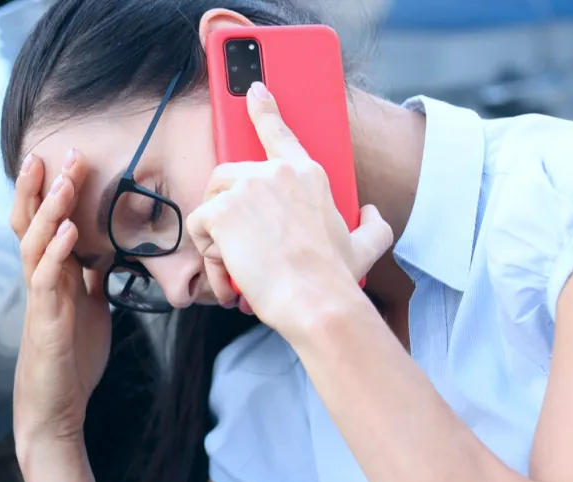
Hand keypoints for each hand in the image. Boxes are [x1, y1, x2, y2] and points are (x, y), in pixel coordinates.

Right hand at [9, 150, 112, 446]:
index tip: (63, 156)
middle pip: (30, 221)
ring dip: (49, 209)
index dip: (47, 188)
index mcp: (50, 273)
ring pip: (34, 242)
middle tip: (62, 152)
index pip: (42, 220)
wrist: (56, 405)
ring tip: (64, 180)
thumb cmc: (70, 358)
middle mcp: (39, 278)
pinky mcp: (45, 319)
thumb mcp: (89, 306)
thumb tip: (108, 249)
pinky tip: (68, 231)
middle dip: (43, 185)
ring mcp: (40, 297)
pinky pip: (46, 279)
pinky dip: (57, 252)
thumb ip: (92, 276)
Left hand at [184, 82, 392, 335]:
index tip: (254, 90)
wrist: (316, 299)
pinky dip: (207, 253)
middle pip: (227, 177)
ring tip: (238, 264)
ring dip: (216, 235)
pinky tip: (228, 271)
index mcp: (308, 174)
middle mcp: (276, 172)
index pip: (279, 132)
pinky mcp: (223, 209)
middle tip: (241, 248)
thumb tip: (373, 213)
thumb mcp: (366, 246)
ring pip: (210, 202)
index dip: (263, 109)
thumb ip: (373, 224)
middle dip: (225, 211)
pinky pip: (199, 226)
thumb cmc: (336, 277)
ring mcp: (248, 187)